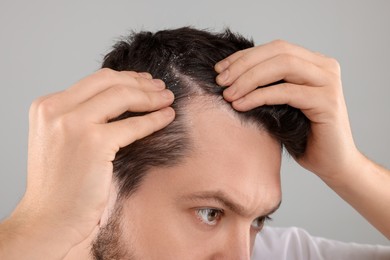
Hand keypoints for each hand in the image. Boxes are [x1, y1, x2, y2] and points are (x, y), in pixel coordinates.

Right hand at [1, 69, 174, 258]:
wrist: (50, 219)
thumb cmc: (61, 185)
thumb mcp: (62, 139)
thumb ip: (82, 117)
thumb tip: (120, 100)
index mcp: (47, 106)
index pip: (95, 80)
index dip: (125, 77)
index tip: (144, 81)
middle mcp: (56, 109)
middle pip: (110, 81)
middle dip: (141, 82)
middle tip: (160, 87)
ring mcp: (73, 124)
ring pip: (123, 96)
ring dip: (151, 97)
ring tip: (167, 99)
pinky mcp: (93, 143)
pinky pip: (134, 125)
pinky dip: (154, 119)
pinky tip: (167, 117)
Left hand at [215, 40, 389, 238]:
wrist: (332, 163)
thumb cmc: (302, 135)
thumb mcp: (281, 103)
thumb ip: (267, 84)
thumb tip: (228, 75)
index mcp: (314, 63)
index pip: (274, 48)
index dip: (244, 56)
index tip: (220, 69)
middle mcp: (325, 67)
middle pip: (278, 51)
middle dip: (244, 65)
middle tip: (220, 81)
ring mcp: (328, 83)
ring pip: (283, 66)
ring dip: (249, 78)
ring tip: (228, 94)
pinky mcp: (327, 102)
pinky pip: (286, 92)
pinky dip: (259, 96)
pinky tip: (240, 105)